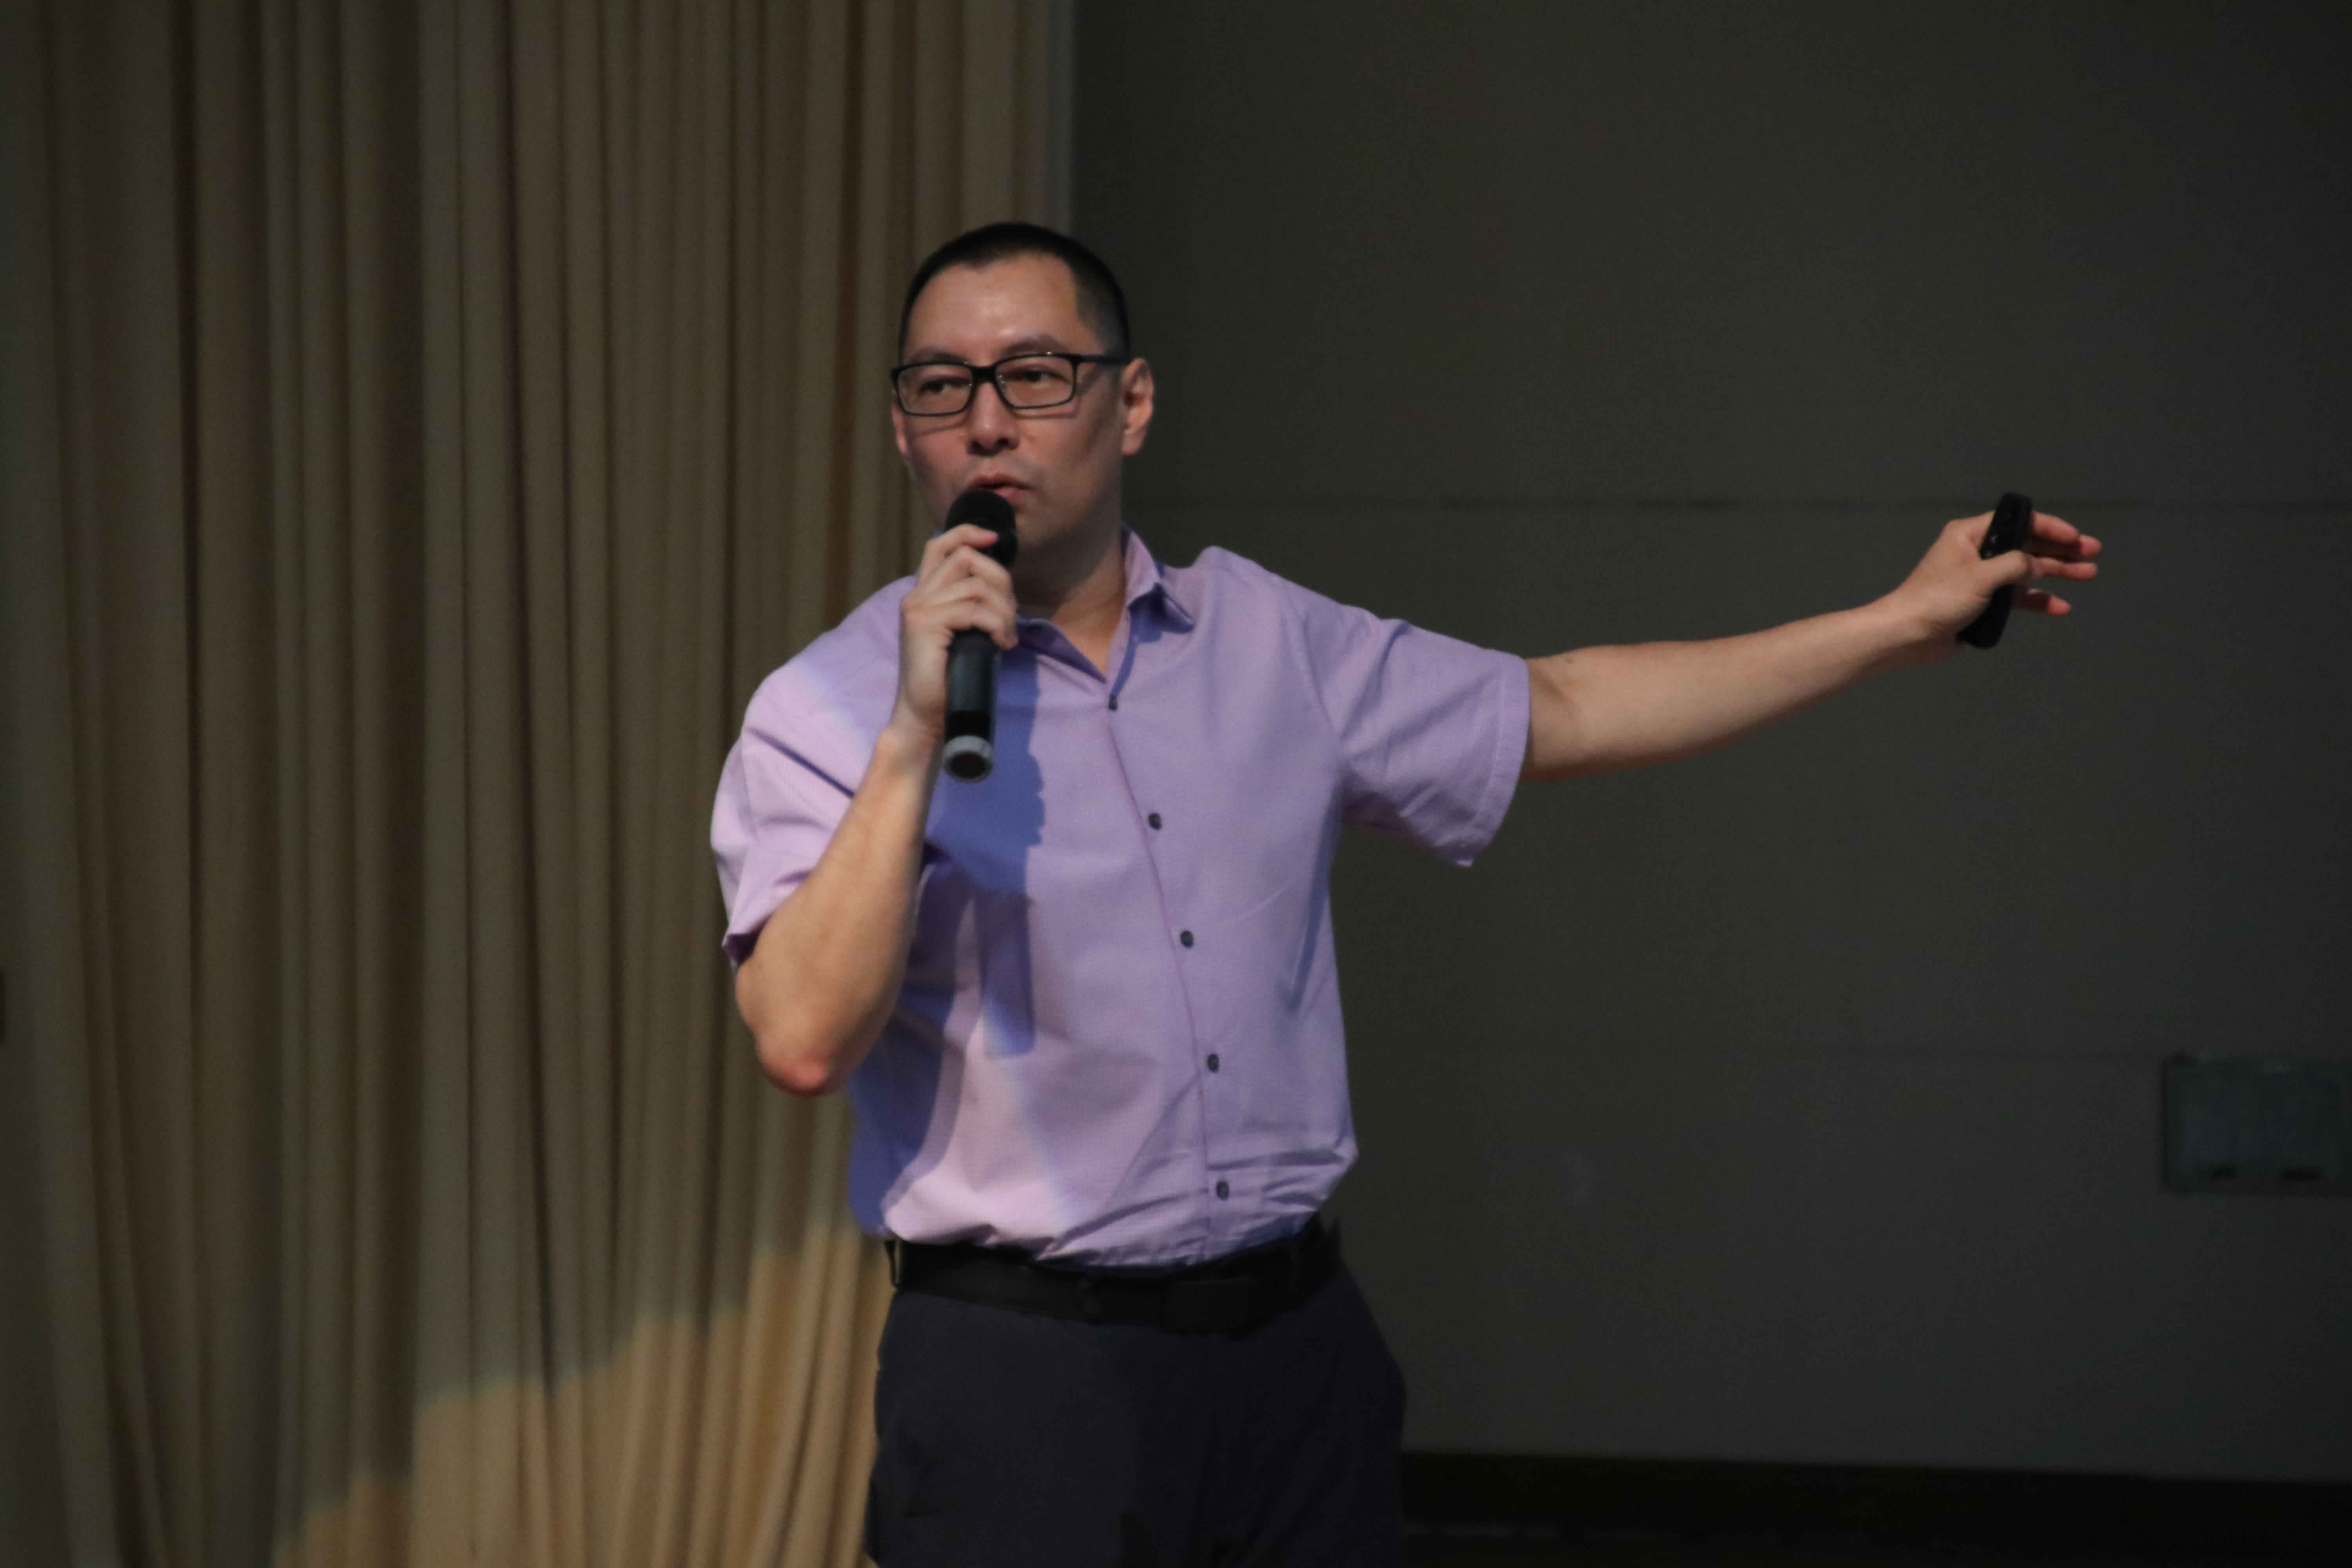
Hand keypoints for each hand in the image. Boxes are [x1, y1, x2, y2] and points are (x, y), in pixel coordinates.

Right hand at [890, 524, 1017, 744]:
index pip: (941, 545)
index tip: (995, 540)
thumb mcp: (964, 633)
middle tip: (1010, 614)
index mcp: (923, 594)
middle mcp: (916, 595)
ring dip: (1003, 609)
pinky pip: (973, 610)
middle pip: (966, 558)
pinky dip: (996, 624)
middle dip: (1000, 580)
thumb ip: (971, 605)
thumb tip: (1001, 587)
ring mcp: (918, 608)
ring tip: (1007, 635)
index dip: (969, 533)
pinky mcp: (924, 625)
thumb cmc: (949, 678)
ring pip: (975, 585)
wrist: (924, 716)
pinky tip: (1002, 643)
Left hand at [1887, 507, 2101, 661]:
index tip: (2076, 537)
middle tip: (2093, 553)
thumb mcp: (1980, 576)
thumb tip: (2038, 564)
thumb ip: (2015, 566)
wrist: (1907, 635)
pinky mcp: (1982, 602)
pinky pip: (2016, 597)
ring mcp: (1980, 578)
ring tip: (2088, 574)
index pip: (2018, 522)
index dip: (2050, 528)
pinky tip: (2060, 606)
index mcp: (1970, 535)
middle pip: (2027, 545)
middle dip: (2060, 549)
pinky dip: (2037, 600)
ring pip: (2026, 571)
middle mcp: (1976, 552)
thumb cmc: (1937, 599)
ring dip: (2056, 573)